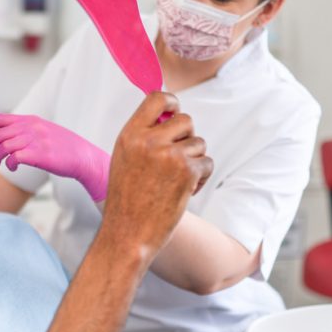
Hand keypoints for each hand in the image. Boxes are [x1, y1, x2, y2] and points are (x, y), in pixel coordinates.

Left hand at [0, 112, 110, 201]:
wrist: (83, 157)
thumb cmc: (62, 147)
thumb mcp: (43, 132)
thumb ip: (24, 131)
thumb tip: (5, 139)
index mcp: (29, 120)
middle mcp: (30, 127)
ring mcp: (35, 139)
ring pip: (3, 147)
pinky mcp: (39, 154)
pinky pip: (14, 157)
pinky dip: (10, 164)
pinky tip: (14, 168)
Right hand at [101, 92, 211, 254]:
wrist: (128, 233)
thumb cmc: (125, 201)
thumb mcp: (124, 159)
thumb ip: (143, 136)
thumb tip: (170, 116)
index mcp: (130, 134)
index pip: (157, 98)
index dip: (172, 102)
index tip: (174, 111)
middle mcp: (149, 140)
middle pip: (185, 120)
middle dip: (187, 137)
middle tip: (178, 157)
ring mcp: (170, 155)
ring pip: (199, 143)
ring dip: (195, 160)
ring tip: (178, 180)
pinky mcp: (188, 172)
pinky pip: (207, 162)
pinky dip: (202, 177)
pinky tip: (185, 191)